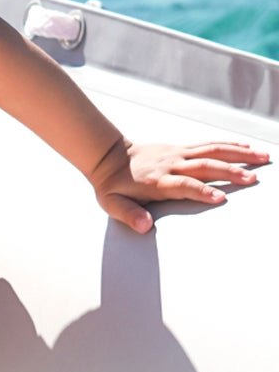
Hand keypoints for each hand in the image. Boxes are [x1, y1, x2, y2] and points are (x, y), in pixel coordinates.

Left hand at [88, 138, 268, 232]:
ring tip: (264, 158)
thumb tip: (144, 226)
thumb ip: (129, 215)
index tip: (221, 198)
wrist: (108, 156)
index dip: (201, 191)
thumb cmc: (112, 185)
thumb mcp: (112, 203)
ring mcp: (178, 154)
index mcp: (158, 181)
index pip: (184, 185)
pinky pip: (209, 145)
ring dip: (239, 154)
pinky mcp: (182, 148)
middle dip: (230, 172)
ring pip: (213, 151)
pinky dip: (229, 145)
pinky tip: (247, 147)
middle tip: (253, 179)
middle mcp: (172, 165)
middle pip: (205, 166)